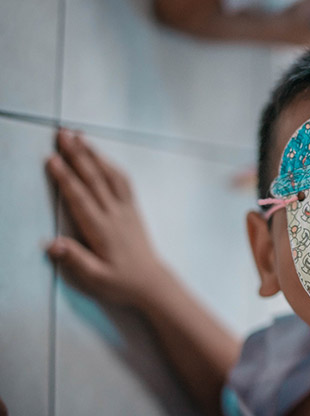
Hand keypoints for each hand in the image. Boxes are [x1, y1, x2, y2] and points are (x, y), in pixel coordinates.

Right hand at [46, 129, 170, 306]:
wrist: (151, 282)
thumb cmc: (121, 282)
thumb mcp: (96, 279)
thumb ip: (75, 260)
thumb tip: (52, 243)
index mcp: (102, 230)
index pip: (80, 198)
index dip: (65, 177)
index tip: (52, 159)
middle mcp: (115, 215)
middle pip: (94, 179)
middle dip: (77, 154)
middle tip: (62, 133)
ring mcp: (126, 210)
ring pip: (109, 175)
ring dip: (94, 154)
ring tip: (80, 135)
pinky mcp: (132, 209)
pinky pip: (123, 182)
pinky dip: (111, 166)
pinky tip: (102, 156)